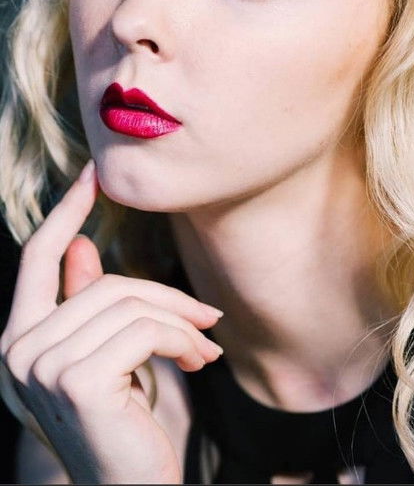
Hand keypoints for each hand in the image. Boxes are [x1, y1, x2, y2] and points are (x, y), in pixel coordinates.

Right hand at [0, 160, 222, 483]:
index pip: (37, 257)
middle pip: (106, 281)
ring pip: (131, 302)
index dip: (66, 210)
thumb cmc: (123, 424)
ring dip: (181, 323)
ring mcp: (41, 365)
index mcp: (19, 339)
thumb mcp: (106, 357)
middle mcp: (17, 349)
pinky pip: (146, 329)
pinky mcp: (78, 380)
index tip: (94, 174)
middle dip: (167, 297)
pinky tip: (199, 362)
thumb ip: (87, 303)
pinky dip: (184, 339)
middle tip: (209, 319)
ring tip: (205, 349)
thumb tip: (79, 246)